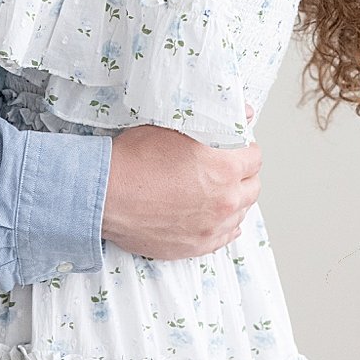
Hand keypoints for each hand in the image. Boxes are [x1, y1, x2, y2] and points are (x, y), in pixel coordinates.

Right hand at [100, 126, 261, 259]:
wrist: (105, 194)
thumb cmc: (135, 158)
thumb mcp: (174, 125)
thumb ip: (216, 120)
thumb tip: (245, 113)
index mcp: (224, 167)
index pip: (254, 158)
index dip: (244, 150)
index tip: (233, 149)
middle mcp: (225, 200)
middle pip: (252, 187)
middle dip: (242, 176)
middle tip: (224, 169)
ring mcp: (212, 227)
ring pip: (241, 213)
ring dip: (233, 200)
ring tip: (214, 191)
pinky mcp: (198, 245)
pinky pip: (226, 236)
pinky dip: (223, 224)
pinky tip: (211, 215)